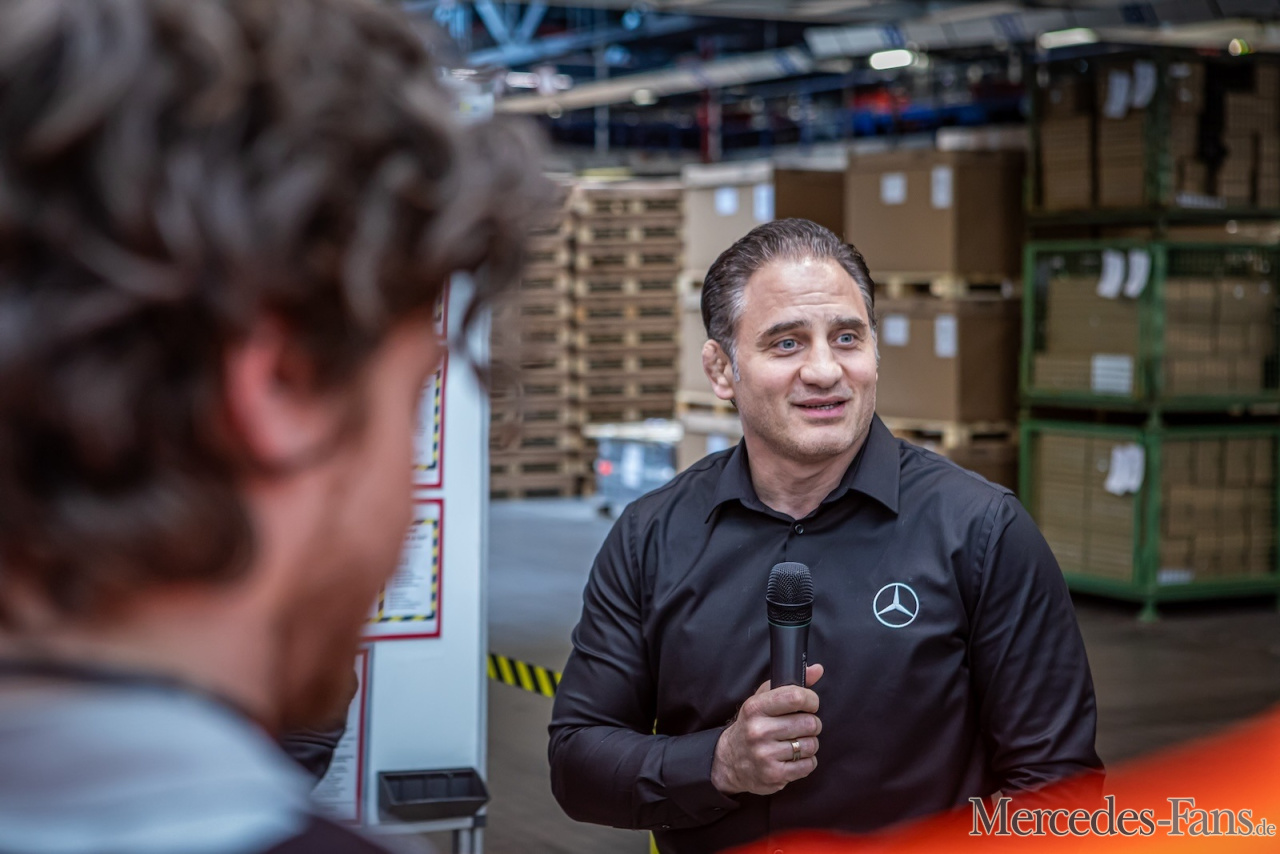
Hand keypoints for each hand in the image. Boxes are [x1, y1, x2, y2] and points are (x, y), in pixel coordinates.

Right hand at [710, 663, 823, 795]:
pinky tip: (794, 757)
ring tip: (796, 742)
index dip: (811, 700)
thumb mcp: (763, 700)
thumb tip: (817, 669)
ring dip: (809, 744)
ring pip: (811, 745)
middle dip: (812, 724)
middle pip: (809, 723)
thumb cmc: (752, 725)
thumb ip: (790, 684)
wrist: (729, 760)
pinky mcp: (773, 775)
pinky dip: (807, 761)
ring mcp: (765, 754)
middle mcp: (758, 730)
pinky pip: (808, 765)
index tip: (810, 704)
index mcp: (755, 707)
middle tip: (803, 726)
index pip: (795, 697)